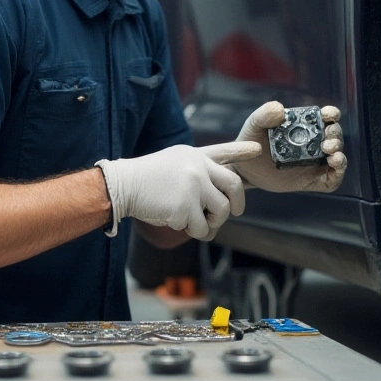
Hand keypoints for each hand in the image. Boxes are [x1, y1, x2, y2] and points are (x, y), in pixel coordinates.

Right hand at [96, 143, 257, 240]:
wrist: (122, 185)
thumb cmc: (145, 178)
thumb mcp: (173, 163)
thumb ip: (196, 171)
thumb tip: (218, 193)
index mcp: (194, 155)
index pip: (223, 152)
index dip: (241, 151)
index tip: (257, 150)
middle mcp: (198, 168)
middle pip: (234, 185)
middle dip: (237, 203)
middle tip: (235, 212)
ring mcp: (193, 187)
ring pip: (221, 211)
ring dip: (212, 222)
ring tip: (197, 222)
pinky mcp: (185, 207)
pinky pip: (200, 227)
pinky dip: (193, 231)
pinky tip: (178, 223)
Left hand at [229, 102, 346, 192]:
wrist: (244, 169)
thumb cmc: (250, 142)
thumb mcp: (254, 125)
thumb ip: (263, 114)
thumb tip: (280, 109)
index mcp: (305, 125)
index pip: (326, 116)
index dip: (332, 114)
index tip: (329, 115)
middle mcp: (314, 142)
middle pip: (335, 135)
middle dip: (335, 136)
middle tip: (326, 142)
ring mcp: (315, 162)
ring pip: (338, 156)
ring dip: (339, 153)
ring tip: (330, 153)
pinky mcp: (313, 181)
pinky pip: (332, 179)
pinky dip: (338, 174)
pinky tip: (333, 166)